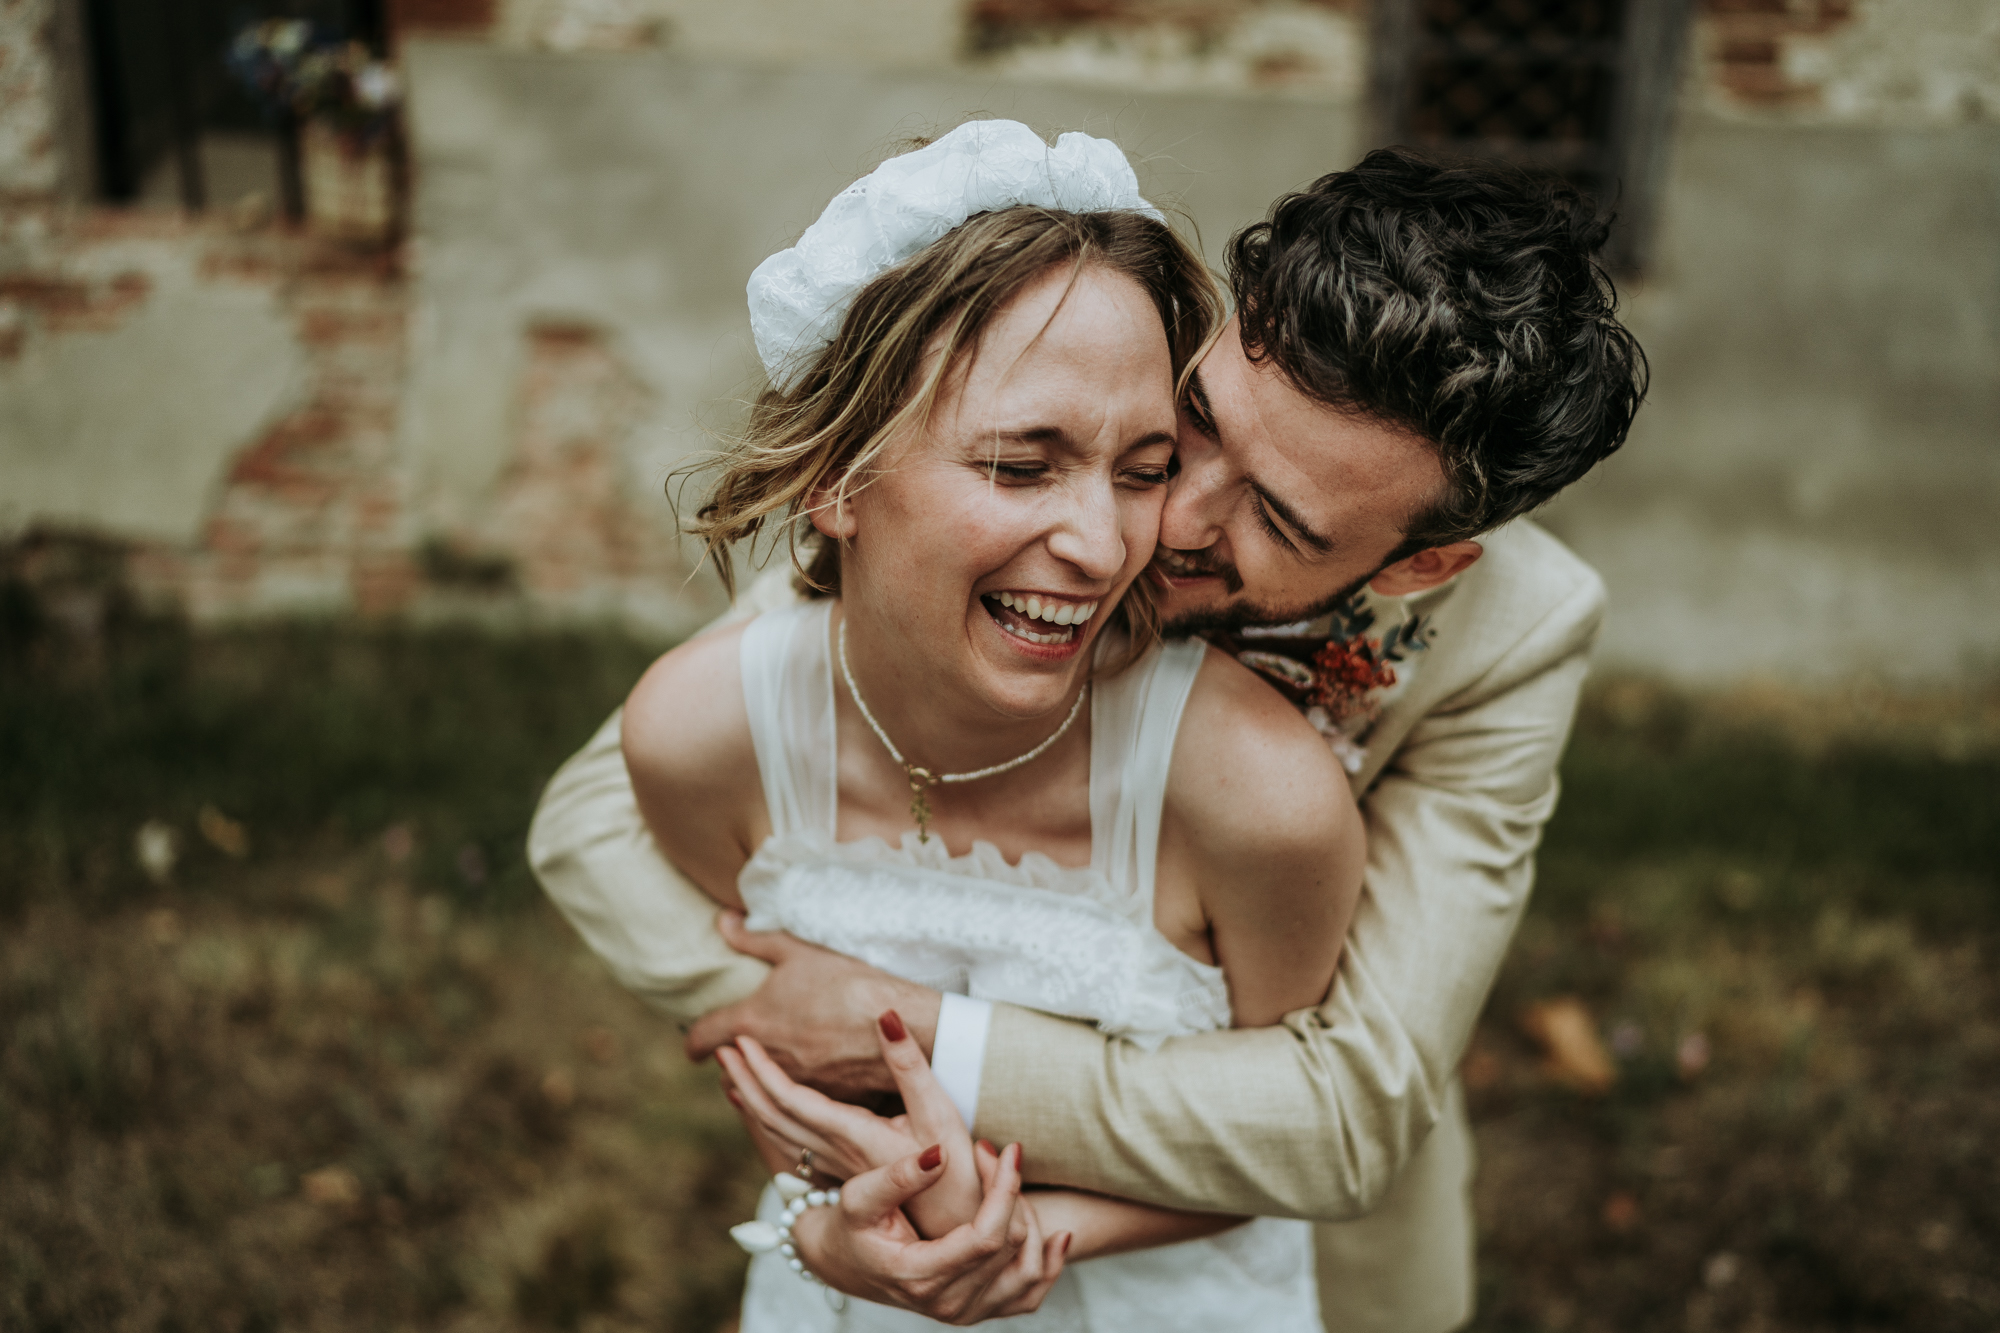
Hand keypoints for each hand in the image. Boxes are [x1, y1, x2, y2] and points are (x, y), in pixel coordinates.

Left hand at [687, 911, 942, 1099]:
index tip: (696, 1046)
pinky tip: (809, 1086)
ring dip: (757, 1087)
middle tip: (738, 1056)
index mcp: (750, 1022)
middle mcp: (765, 1060)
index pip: (702, 1039)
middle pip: (728, 1077)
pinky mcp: (822, 1102)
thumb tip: (723, 921)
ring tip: (767, 1073)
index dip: (694, 1042)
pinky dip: (796, 1099)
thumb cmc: (845, 981)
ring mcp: (793, 1085)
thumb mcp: (798, 952)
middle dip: (730, 1069)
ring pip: (759, 1098)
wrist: (896, 1022)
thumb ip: (755, 939)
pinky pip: (797, 1108)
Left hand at [720, 1009, 980, 1236]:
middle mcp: (836, 1152)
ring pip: (779, 1134)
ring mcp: (838, 1167)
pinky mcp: (845, 1173)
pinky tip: (765, 1116)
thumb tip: (886, 1016)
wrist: (958, 1230)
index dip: (761, 1070)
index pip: (790, 1099)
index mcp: (851, 1133)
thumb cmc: (956, 1173)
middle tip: (720, 1050)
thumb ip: (910, 1063)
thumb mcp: (939, 1111)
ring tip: (731, 1076)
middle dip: (745, 1081)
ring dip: (751, 1102)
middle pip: (773, 1117)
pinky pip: (791, 1146)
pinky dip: (769, 1125)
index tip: (737, 1041)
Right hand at [794, 1140, 1071, 1323]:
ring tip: (1008, 1181)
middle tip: (992, 1150)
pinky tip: (1057, 1234)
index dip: (1003, 1189)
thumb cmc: (852, 1227)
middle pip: (1011, 1245)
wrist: (849, 1264)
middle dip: (1010, 1190)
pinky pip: (1031, 1294)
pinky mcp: (981, 1311)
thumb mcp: (858, 1197)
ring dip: (1030, 1218)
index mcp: (921, 1277)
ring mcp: (968, 1312)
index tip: (1006, 1149)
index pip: (986, 1237)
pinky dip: (1049, 1264)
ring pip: (1028, 1268)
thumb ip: (897, 1177)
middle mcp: (949, 1304)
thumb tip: (939, 1153)